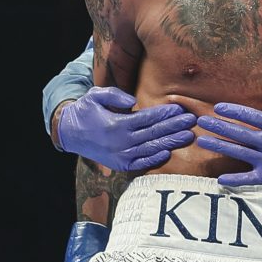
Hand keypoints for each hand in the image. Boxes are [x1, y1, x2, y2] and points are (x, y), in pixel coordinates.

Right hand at [55, 86, 194, 171]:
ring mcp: (121, 156)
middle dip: (174, 127)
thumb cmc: (86, 111)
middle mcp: (120, 142)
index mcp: (116, 125)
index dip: (164, 114)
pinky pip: (142, 163)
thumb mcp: (95, 96)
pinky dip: (155, 159)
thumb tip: (133, 101)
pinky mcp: (121, 165)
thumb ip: (114, 95)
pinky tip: (169, 153)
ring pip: (151, 149)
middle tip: (192, 121)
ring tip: (188, 135)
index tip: (180, 110)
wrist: (70, 133)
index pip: (146, 119)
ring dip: (171, 142)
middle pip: (154, 134)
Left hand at [193, 82, 261, 193]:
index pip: (249, 116)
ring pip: (237, 152)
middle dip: (218, 126)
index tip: (217, 108)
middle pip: (238, 132)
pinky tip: (220, 178)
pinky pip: (248, 178)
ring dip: (218, 146)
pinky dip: (234, 179)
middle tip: (200, 122)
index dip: (232, 111)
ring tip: (202, 142)